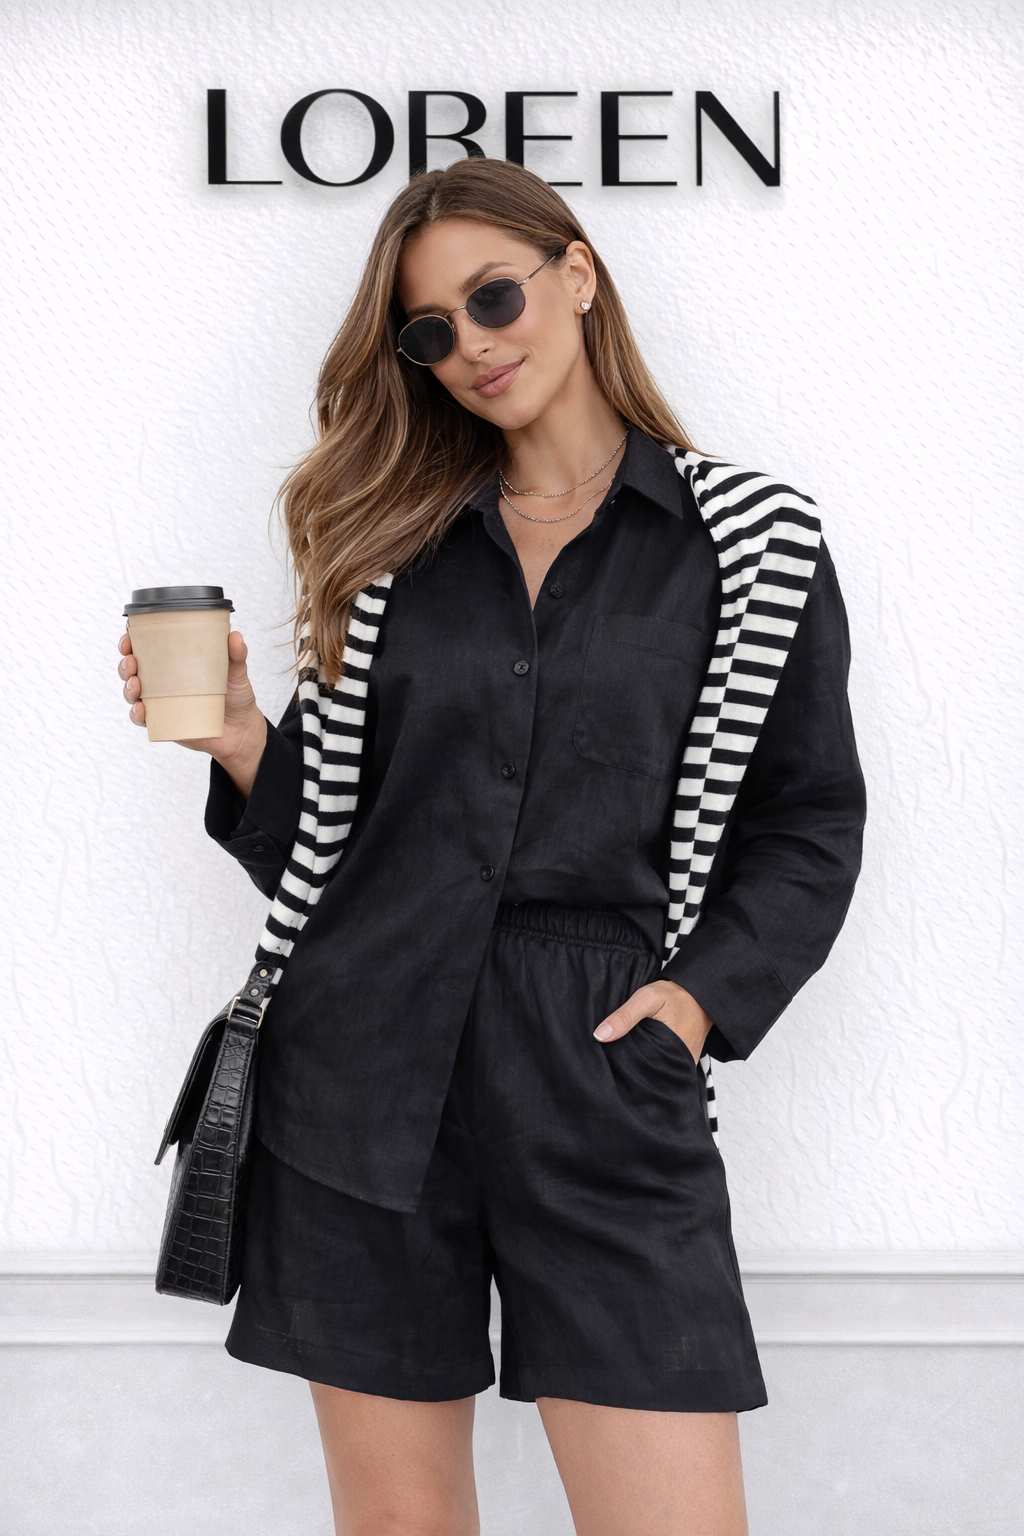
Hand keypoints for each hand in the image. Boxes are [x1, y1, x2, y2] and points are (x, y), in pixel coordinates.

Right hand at [117, 628, 267, 797]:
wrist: (242, 730)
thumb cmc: (236, 696)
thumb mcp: (237, 672)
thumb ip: (237, 654)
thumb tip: (235, 636)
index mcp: (175, 662)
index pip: (147, 646)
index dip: (133, 638)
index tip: (130, 633)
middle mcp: (163, 680)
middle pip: (133, 667)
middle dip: (126, 662)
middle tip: (132, 659)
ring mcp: (161, 701)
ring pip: (133, 692)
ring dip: (128, 686)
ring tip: (136, 684)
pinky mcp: (164, 721)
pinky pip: (143, 718)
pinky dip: (137, 714)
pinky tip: (141, 709)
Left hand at [594, 979, 711, 1063]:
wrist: (701, 993)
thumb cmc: (675, 995)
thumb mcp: (647, 998)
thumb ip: (625, 1016)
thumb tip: (600, 1035)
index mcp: (669, 1053)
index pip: (639, 1072)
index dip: (622, 1069)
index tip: (608, 1063)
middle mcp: (678, 1063)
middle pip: (648, 1073)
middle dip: (631, 1069)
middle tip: (614, 1060)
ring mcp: (683, 1063)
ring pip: (656, 1070)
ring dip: (643, 1065)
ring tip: (627, 1057)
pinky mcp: (685, 1060)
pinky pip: (665, 1064)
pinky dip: (654, 1060)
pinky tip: (642, 1052)